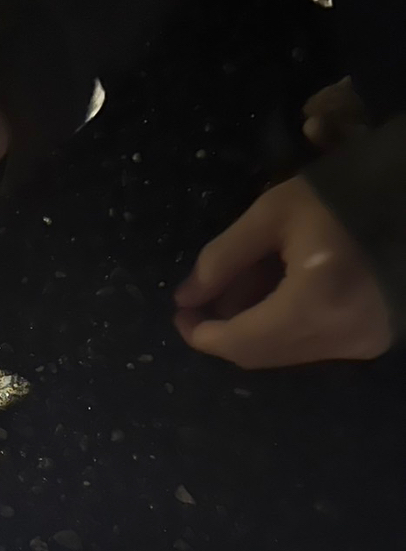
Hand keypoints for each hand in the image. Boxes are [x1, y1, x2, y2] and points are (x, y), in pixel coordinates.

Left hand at [173, 176, 393, 368]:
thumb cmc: (345, 196)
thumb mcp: (274, 213)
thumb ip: (223, 258)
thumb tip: (185, 297)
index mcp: (314, 305)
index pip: (240, 342)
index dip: (200, 334)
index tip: (179, 312)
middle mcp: (339, 338)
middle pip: (259, 353)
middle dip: (224, 328)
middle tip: (204, 296)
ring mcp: (360, 344)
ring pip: (283, 352)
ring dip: (253, 326)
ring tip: (246, 283)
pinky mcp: (371, 340)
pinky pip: (310, 345)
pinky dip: (283, 324)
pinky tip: (278, 290)